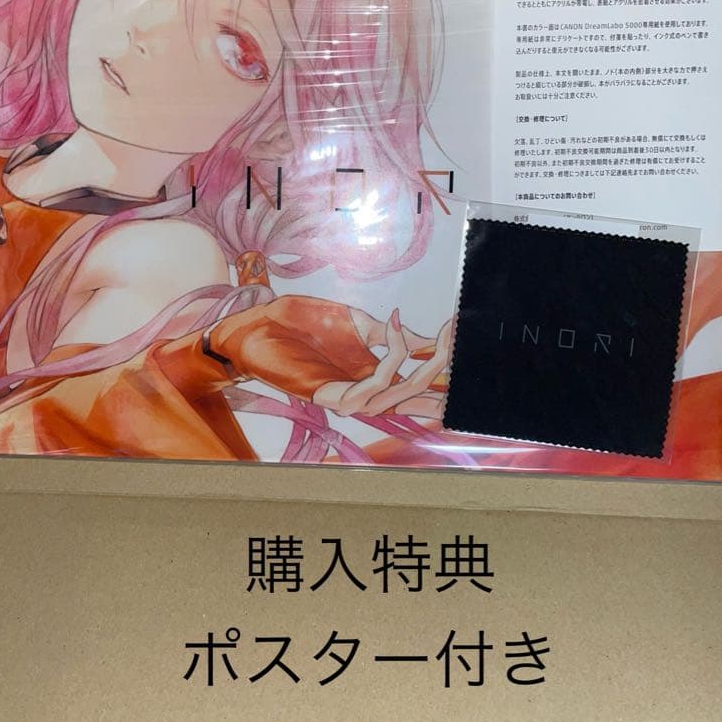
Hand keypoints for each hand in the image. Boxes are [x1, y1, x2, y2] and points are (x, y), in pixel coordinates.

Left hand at [312, 308, 451, 419]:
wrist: (258, 324)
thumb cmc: (302, 322)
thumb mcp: (357, 323)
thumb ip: (390, 338)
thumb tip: (427, 344)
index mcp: (371, 379)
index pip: (414, 393)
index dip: (443, 385)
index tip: (462, 350)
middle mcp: (363, 394)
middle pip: (414, 393)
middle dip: (440, 365)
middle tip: (453, 332)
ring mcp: (347, 399)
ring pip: (399, 391)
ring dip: (417, 358)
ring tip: (427, 329)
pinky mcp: (331, 397)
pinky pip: (374, 385)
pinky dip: (391, 356)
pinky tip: (392, 327)